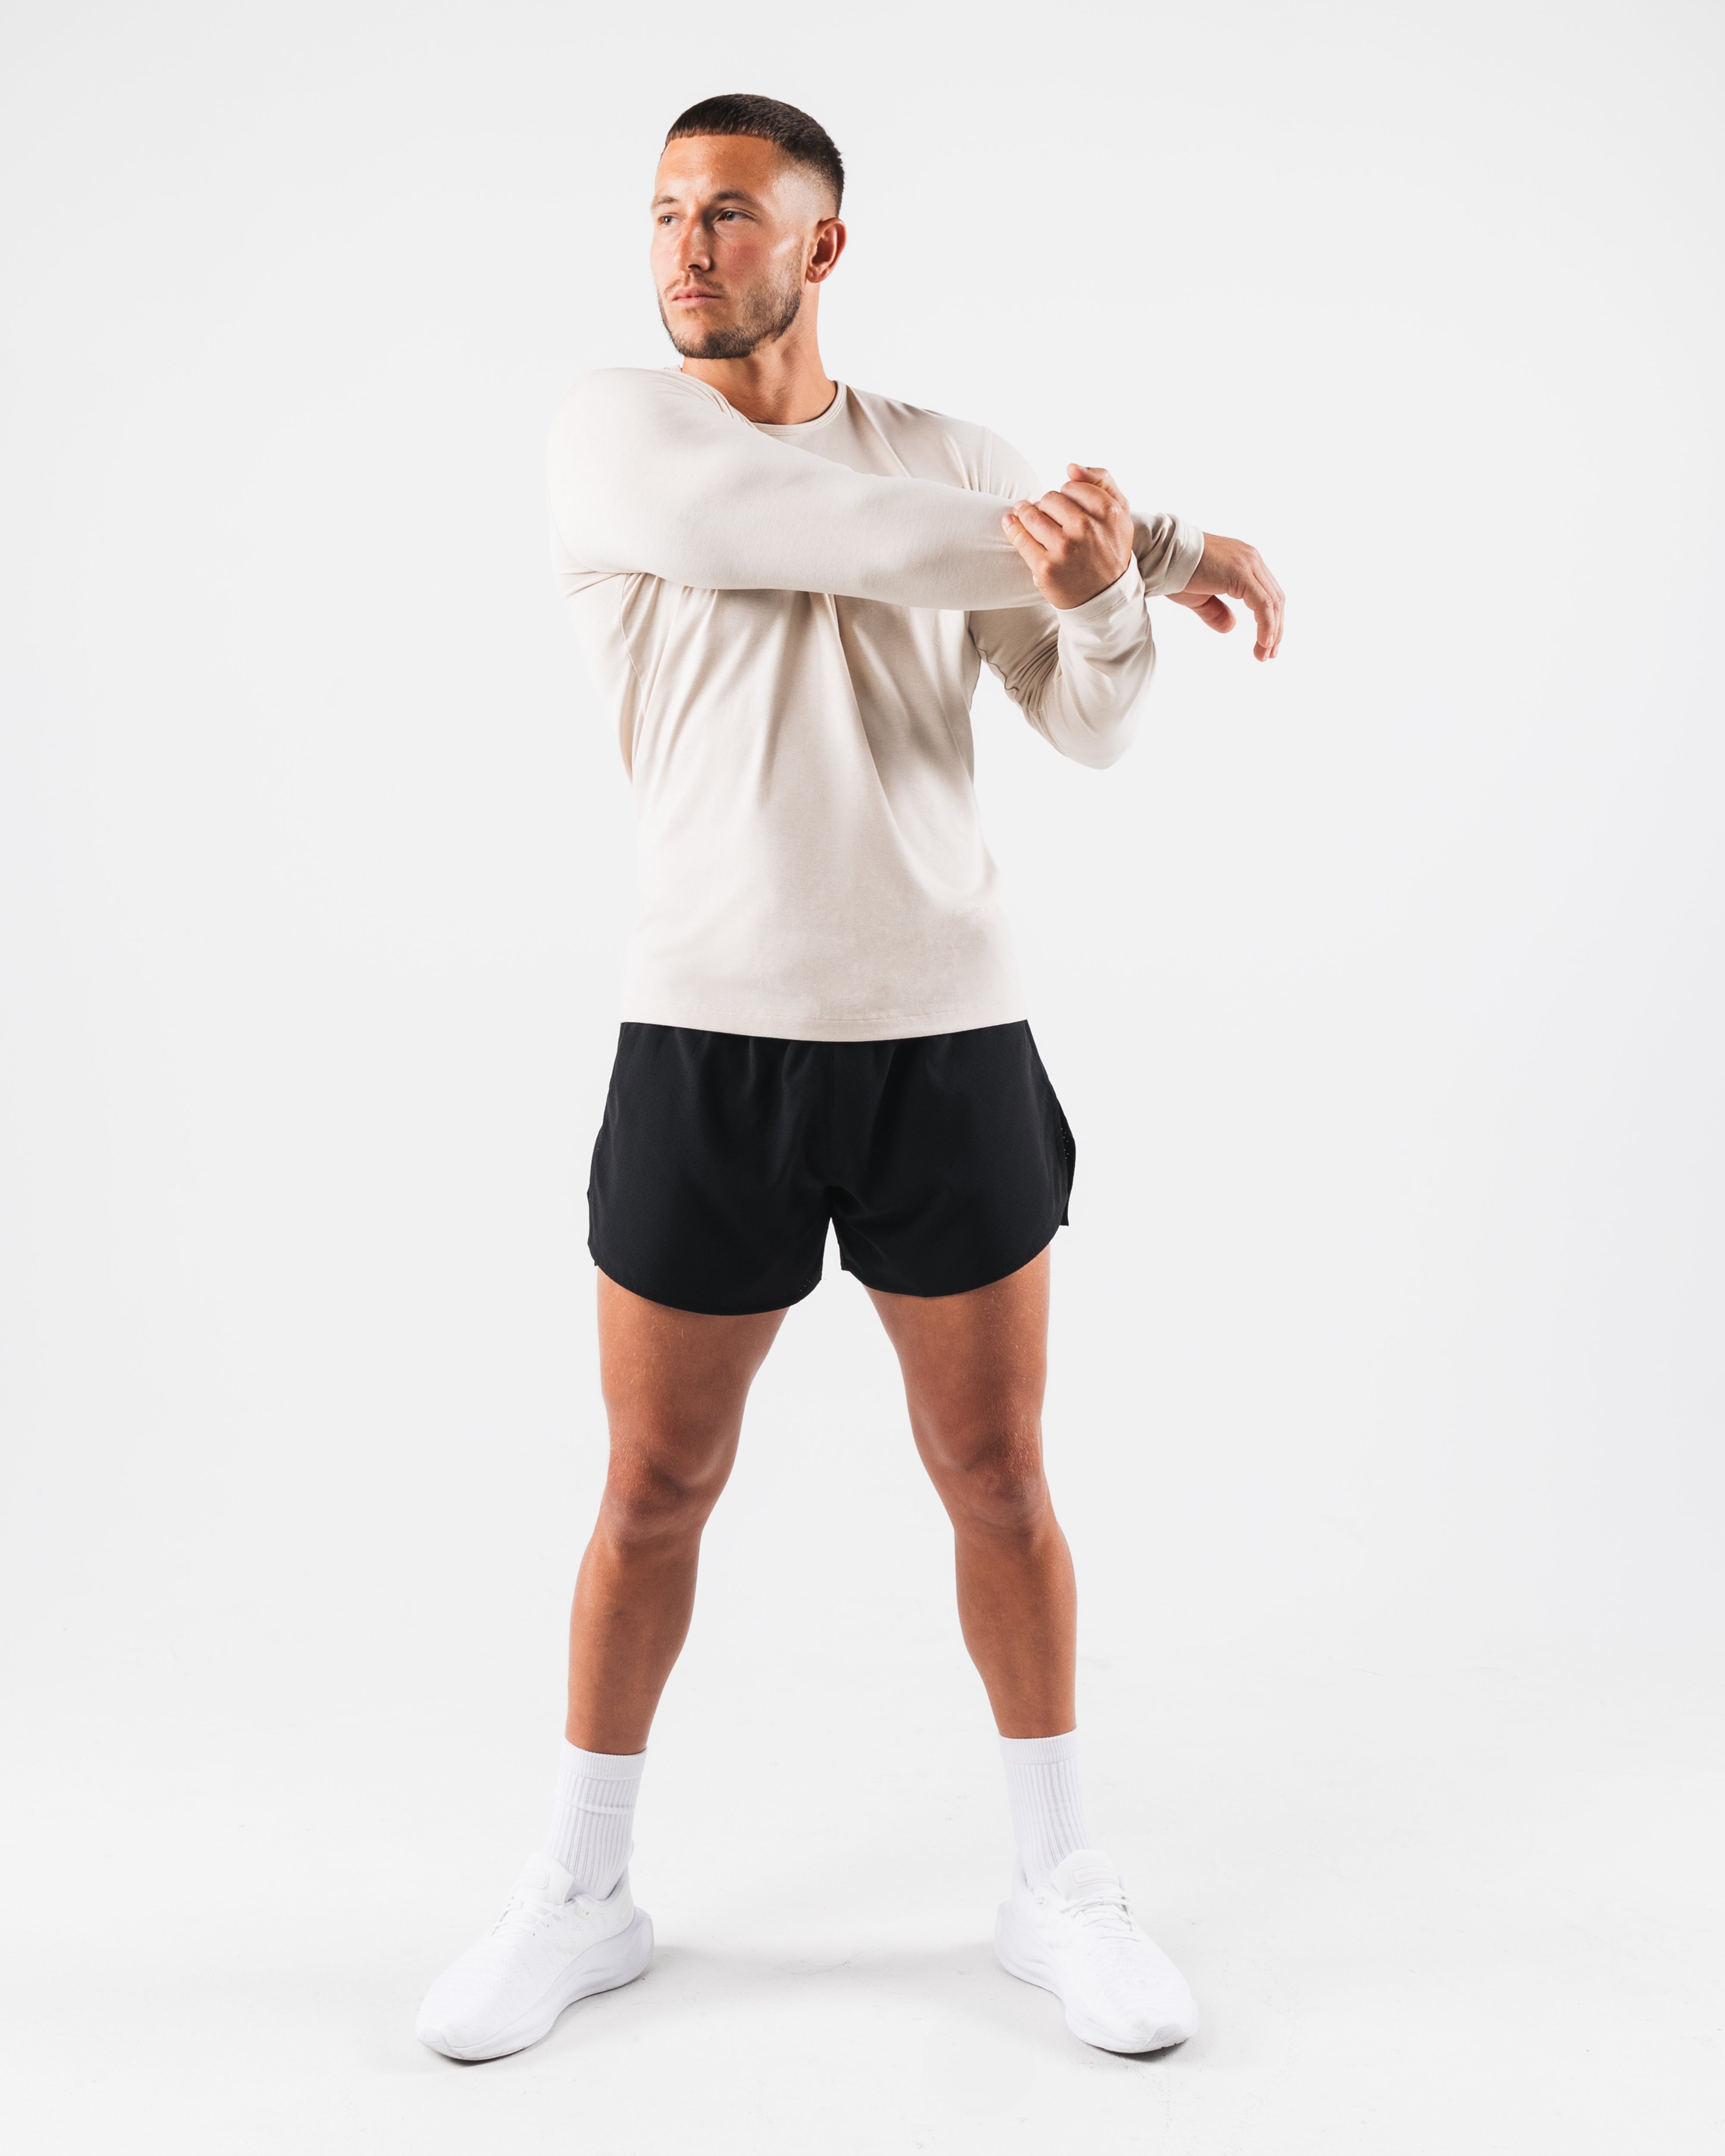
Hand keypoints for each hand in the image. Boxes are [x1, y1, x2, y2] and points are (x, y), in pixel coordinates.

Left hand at [1002, 465, 1134, 609]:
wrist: (1105, 597)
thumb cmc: (1110, 550)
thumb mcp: (1120, 513)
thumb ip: (1102, 481)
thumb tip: (1070, 467)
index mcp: (1107, 512)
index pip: (1071, 486)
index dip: (1066, 495)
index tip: (1066, 508)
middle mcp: (1086, 528)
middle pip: (1050, 498)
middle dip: (1046, 505)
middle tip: (1049, 517)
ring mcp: (1064, 548)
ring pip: (1032, 513)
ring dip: (1025, 512)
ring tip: (1024, 513)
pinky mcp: (1046, 567)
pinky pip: (1020, 537)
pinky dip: (1012, 527)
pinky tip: (1009, 522)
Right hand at [1168, 534, 1284, 659]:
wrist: (1161, 556)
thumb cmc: (1175, 572)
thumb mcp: (1200, 598)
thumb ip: (1216, 611)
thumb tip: (1232, 627)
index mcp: (1243, 562)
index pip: (1267, 594)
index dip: (1270, 621)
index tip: (1265, 644)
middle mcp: (1250, 559)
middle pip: (1275, 598)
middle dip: (1275, 629)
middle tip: (1269, 654)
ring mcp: (1248, 564)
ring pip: (1273, 602)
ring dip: (1272, 631)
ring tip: (1265, 654)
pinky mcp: (1242, 573)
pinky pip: (1263, 604)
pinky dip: (1266, 625)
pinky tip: (1264, 642)